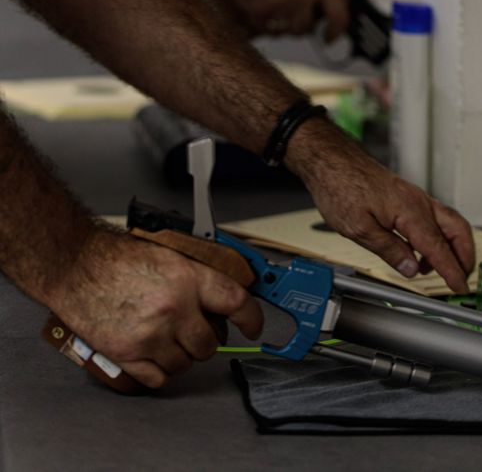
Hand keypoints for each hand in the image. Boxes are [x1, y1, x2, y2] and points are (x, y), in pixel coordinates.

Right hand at [50, 229, 263, 388]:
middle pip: (210, 344)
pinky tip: (152, 354)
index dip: (252, 319)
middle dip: (204, 339)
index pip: (237, 302)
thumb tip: (223, 301)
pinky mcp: (127, 353)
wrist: (73, 265)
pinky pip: (158, 378)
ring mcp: (150, 334)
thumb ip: (197, 279)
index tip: (254, 328)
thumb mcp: (169, 256)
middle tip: (192, 330)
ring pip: (186, 363)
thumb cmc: (116, 258)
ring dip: (181, 355)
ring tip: (166, 338)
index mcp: (188, 279)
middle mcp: (174, 308)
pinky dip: (159, 371)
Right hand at [200, 0, 349, 40]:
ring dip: (277, 24)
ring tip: (271, 2)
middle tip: (285, 10)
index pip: (338, 16)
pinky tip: (259, 2)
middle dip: (296, 25)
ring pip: (283, 31)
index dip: (335, 31)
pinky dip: (259, 20)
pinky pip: (263, 29)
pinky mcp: (260, 10)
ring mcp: (281, 4)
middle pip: (304, 29)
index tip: (328, 38)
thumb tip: (324, 21)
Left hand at [287, 121, 475, 292]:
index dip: (451, 270)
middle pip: (458, 231)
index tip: (459, 286)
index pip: (438, 247)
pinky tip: (421, 252)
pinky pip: (435, 219)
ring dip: (454, 247)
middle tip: (462, 278)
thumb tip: (410, 269)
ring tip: (440, 270)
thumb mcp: (359, 228)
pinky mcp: (409, 197)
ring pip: (450, 223)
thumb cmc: (340, 187)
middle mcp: (419, 202)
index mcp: (410, 211)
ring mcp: (416, 198)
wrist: (332, 160)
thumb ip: (389, 250)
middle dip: (465, 256)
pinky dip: (438, 237)